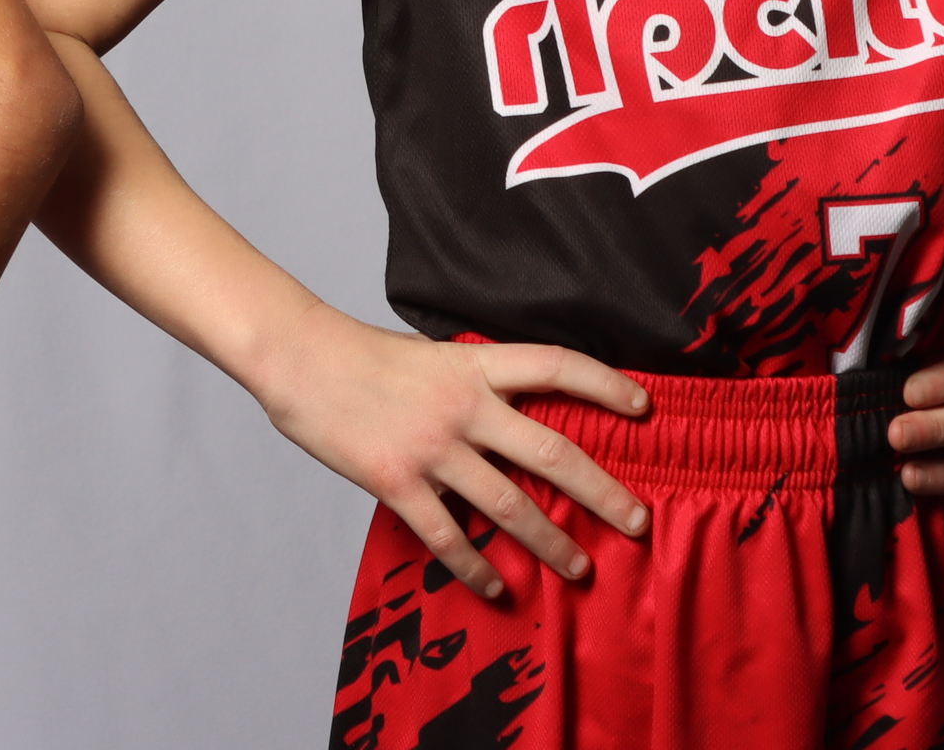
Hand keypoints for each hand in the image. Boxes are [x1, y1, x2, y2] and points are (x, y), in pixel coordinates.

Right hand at [248, 302, 648, 598]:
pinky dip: (476, 568)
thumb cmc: (359, 355)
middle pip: (552, 451)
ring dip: (551, 541)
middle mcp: (463, 406)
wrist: (299, 358)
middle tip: (637, 521)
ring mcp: (432, 448)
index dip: (605, 384)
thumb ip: (471, 380)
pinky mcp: (397, 482)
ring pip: (510, 505)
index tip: (644, 407)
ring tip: (579, 567)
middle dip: (602, 491)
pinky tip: (496, 587)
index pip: (556, 366)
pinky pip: (448, 536)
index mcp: (473, 366)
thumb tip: (508, 407)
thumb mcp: (430, 354)